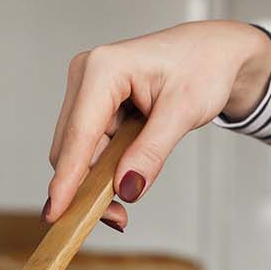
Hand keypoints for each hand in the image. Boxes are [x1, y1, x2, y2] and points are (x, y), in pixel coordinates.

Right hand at [44, 21, 270, 228]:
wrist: (214, 52)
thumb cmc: (204, 67)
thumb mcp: (184, 112)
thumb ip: (152, 152)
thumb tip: (126, 189)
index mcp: (104, 68)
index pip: (79, 134)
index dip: (68, 178)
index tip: (56, 212)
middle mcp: (87, 75)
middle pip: (72, 147)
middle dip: (88, 186)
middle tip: (119, 217)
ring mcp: (87, 89)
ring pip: (79, 151)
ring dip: (98, 179)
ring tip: (128, 196)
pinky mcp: (94, 104)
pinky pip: (90, 146)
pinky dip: (104, 167)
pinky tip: (126, 176)